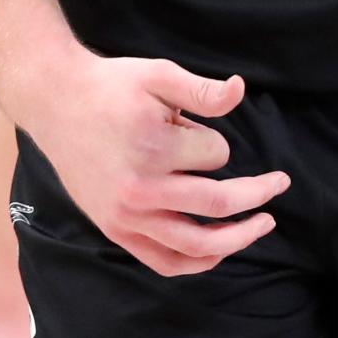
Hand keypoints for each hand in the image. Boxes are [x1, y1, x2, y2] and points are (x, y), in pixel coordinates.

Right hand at [24, 52, 290, 277]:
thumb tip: (241, 90)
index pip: (215, 154)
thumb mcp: (158, 74)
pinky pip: (163, 261)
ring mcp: (126, 215)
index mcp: (154, 146)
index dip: (218, 141)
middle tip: (281, 184)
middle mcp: (141, 188)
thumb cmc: (111, 85)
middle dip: (257, 194)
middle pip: (217, 204)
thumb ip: (202, 90)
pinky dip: (195, 263)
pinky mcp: (115, 229)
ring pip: (195, 244)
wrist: (56, 102)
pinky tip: (218, 252)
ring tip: (263, 223)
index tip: (199, 128)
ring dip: (237, 238)